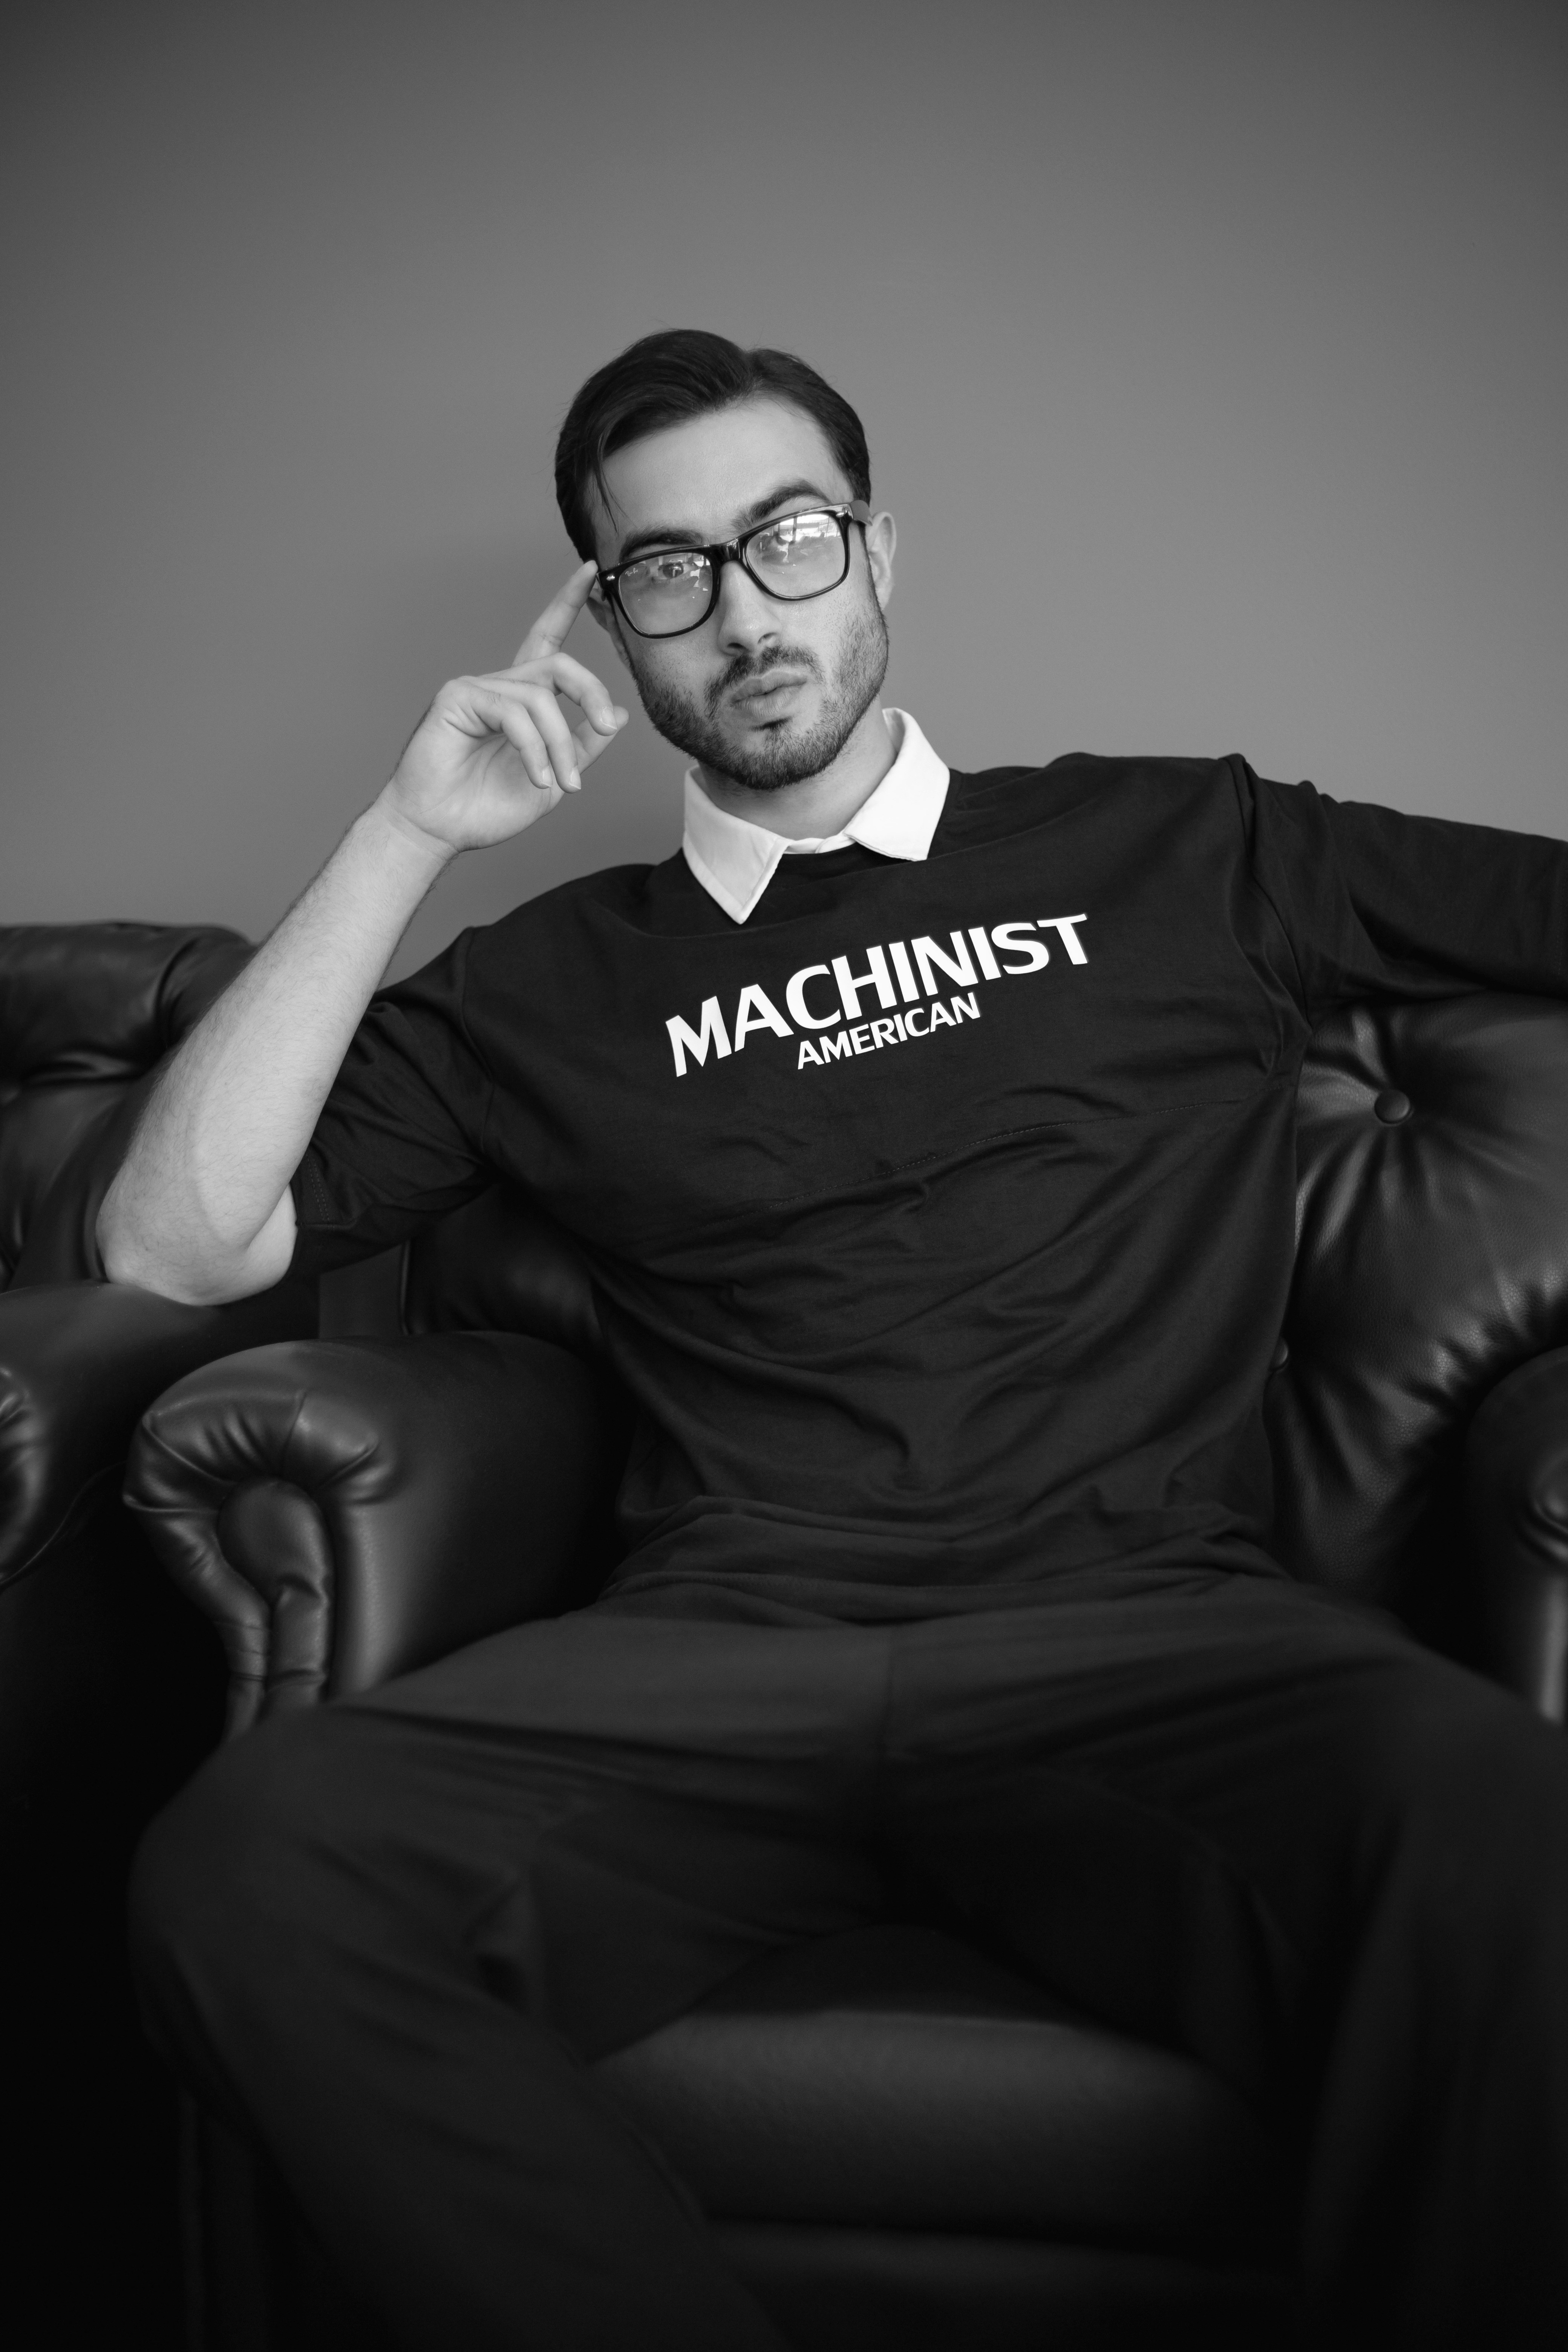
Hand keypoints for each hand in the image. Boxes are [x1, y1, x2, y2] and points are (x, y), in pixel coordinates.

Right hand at [379, 562, 628, 852]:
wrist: (441, 830)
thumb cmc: (487, 807)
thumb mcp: (554, 778)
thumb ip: (583, 745)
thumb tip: (619, 715)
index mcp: (522, 700)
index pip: (547, 641)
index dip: (567, 604)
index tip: (589, 571)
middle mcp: (500, 687)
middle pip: (558, 664)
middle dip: (590, 692)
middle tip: (604, 726)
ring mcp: (476, 688)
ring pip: (540, 697)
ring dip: (558, 745)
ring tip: (562, 784)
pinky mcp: (457, 697)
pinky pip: (513, 713)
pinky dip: (533, 748)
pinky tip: (536, 777)